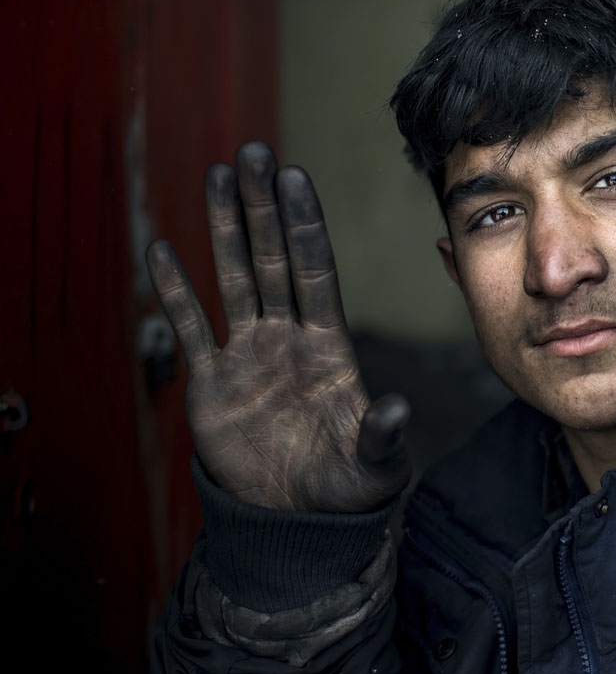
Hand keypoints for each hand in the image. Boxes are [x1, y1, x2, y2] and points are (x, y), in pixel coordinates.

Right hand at [146, 142, 410, 511]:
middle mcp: (287, 338)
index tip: (294, 179)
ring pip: (233, 278)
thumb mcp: (373, 468)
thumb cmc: (347, 490)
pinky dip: (175, 293)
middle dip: (263, 208)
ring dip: (225, 228)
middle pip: (272, 260)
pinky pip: (191, 329)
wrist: (298, 522)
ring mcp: (248, 355)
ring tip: (218, 174)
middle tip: (254, 151)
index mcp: (329, 347)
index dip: (304, 228)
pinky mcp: (211, 383)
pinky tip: (161, 248)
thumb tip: (395, 410)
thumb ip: (380, 436)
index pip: (315, 274)